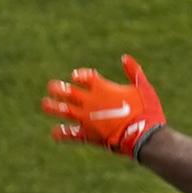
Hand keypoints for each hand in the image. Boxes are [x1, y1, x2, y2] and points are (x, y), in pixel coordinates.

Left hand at [45, 57, 168, 156]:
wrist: (143, 135)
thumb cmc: (146, 110)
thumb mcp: (143, 87)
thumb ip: (133, 71)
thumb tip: (125, 57)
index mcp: (102, 88)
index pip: (85, 77)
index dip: (79, 75)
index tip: (75, 76)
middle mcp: (90, 102)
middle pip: (69, 92)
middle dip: (59, 88)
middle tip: (51, 87)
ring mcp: (87, 118)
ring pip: (64, 110)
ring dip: (53, 107)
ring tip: (45, 104)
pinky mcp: (88, 135)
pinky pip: (70, 134)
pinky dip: (62, 133)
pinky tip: (54, 133)